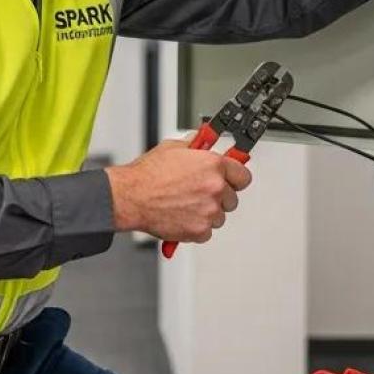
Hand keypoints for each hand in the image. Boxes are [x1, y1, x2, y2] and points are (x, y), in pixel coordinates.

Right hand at [105, 139, 253, 244]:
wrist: (131, 197)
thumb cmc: (147, 175)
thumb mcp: (173, 148)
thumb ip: (194, 146)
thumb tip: (201, 141)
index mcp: (213, 166)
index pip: (243, 175)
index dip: (235, 177)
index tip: (232, 179)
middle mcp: (215, 188)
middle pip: (233, 198)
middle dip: (219, 196)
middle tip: (200, 193)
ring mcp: (209, 211)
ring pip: (219, 216)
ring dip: (207, 213)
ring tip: (186, 205)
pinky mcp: (199, 230)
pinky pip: (207, 232)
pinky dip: (196, 228)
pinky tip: (182, 216)